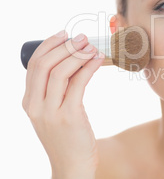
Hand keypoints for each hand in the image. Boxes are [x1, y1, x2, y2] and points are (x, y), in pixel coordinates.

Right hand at [22, 30, 103, 177]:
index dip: (48, 45)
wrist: (72, 166)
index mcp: (28, 102)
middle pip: (44, 65)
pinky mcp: (69, 116)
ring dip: (78, 54)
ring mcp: (50, 112)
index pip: (33, 65)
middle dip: (64, 46)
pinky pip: (78, 83)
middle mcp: (34, 105)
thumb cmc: (68, 137)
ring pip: (60, 72)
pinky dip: (89, 67)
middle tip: (82, 38)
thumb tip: (74, 62)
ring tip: (92, 46)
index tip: (63, 34)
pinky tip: (98, 60)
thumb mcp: (55, 112)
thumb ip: (58, 91)